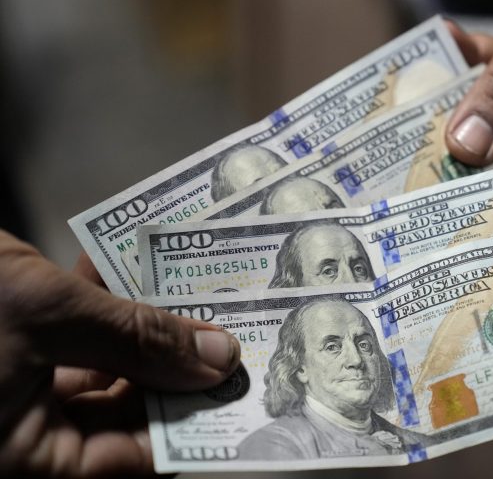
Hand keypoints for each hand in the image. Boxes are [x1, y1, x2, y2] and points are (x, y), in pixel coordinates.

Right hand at [0, 230, 240, 476]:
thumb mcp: (49, 316)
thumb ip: (136, 338)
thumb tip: (220, 359)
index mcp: (29, 458)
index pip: (140, 458)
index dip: (196, 420)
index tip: (239, 380)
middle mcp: (25, 438)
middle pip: (125, 413)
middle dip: (174, 362)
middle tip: (220, 324)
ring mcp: (15, 396)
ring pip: (101, 372)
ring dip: (139, 326)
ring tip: (183, 288)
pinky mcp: (8, 355)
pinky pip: (67, 343)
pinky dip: (93, 307)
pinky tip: (117, 265)